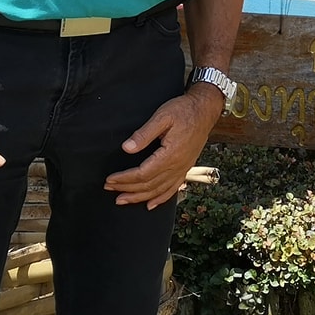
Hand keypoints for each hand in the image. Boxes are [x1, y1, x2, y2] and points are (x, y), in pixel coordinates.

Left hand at [105, 86, 222, 208]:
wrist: (205, 110)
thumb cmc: (183, 110)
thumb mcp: (162, 116)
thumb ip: (144, 134)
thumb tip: (126, 148)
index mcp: (170, 155)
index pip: (143, 174)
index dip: (125, 178)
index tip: (110, 180)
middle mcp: (177, 166)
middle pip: (149, 185)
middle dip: (127, 189)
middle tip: (109, 189)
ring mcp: (183, 169)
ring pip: (159, 191)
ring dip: (140, 197)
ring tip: (123, 200)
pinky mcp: (186, 168)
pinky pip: (173, 189)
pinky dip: (160, 199)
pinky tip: (150, 204)